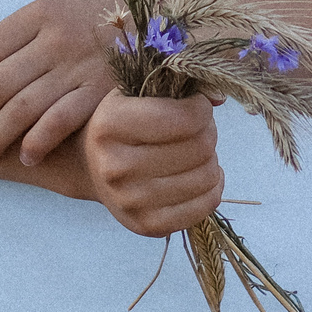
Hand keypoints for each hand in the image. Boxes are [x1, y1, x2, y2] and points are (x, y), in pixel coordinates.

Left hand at [0, 0, 120, 166]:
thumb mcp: (63, 9)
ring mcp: (79, 66)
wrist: (171, 16)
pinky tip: (26, 156)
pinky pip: (60, 122)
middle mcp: (56, 38)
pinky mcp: (104, 92)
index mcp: (41, 12)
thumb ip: (26, 37)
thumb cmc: (107, 17)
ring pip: (22, 107)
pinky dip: (38, 141)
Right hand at [85, 90, 221, 235]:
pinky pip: (206, 204)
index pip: (184, 118)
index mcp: (110, 124)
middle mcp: (115, 166)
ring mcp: (130, 200)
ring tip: (194, 152)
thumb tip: (219, 95)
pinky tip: (198, 174)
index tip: (195, 106)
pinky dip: (213, 186)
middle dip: (207, 132)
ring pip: (207, 176)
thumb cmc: (124, 123)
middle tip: (197, 130)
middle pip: (200, 147)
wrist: (91, 167)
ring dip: (210, 159)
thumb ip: (175, 85)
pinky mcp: (147, 225)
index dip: (201, 108)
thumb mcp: (136, 92)